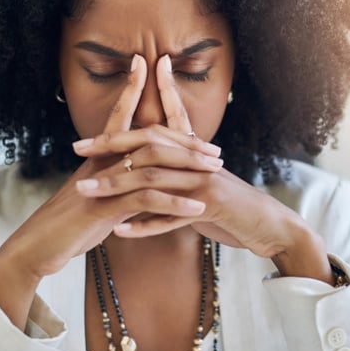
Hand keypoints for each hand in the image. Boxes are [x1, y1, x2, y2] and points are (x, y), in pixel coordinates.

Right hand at [0, 55, 224, 328]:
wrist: (39, 245)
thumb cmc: (70, 223)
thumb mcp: (99, 197)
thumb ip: (120, 184)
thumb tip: (143, 179)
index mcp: (100, 157)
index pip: (120, 115)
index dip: (131, 89)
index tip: (145, 64)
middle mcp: (102, 162)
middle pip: (149, 137)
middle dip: (185, 141)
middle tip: (216, 150)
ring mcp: (104, 182)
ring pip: (152, 164)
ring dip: (188, 168)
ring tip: (214, 174)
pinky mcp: (105, 207)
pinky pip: (146, 200)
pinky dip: (174, 204)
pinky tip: (197, 209)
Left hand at [74, 54, 333, 281]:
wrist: (271, 225)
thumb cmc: (234, 208)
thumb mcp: (202, 188)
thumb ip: (176, 180)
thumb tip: (145, 181)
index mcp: (194, 153)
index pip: (158, 128)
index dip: (129, 119)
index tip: (93, 126)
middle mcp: (198, 161)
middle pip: (148, 146)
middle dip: (111, 146)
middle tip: (77, 148)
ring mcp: (205, 182)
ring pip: (154, 179)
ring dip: (118, 186)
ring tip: (86, 190)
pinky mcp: (212, 206)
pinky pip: (173, 215)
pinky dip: (146, 224)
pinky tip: (120, 230)